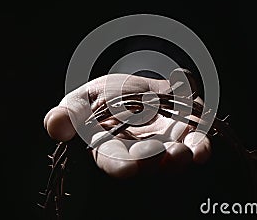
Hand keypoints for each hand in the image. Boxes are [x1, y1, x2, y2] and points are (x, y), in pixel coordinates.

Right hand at [44, 73, 210, 177]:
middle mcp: (140, 153)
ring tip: (184, 152)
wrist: (134, 89)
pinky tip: (202, 146)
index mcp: (111, 149)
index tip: (128, 167)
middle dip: (156, 162)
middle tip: (162, 154)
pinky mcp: (187, 134)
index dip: (120, 165)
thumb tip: (54, 126)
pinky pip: (197, 144)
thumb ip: (69, 114)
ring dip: (183, 158)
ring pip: (177, 159)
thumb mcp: (82, 101)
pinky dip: (201, 145)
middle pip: (150, 164)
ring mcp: (166, 145)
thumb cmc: (102, 99)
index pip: (113, 160)